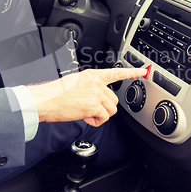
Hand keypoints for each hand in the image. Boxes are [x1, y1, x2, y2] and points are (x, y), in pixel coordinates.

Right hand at [26, 68, 146, 126]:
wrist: (46, 100)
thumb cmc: (56, 94)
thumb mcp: (76, 83)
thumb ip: (90, 87)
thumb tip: (97, 98)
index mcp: (92, 75)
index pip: (116, 72)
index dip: (132, 72)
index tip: (144, 71)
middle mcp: (96, 83)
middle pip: (114, 99)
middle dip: (104, 108)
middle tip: (89, 109)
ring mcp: (96, 94)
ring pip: (111, 110)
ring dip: (100, 115)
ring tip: (86, 113)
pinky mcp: (94, 106)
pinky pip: (104, 118)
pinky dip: (96, 121)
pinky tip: (85, 117)